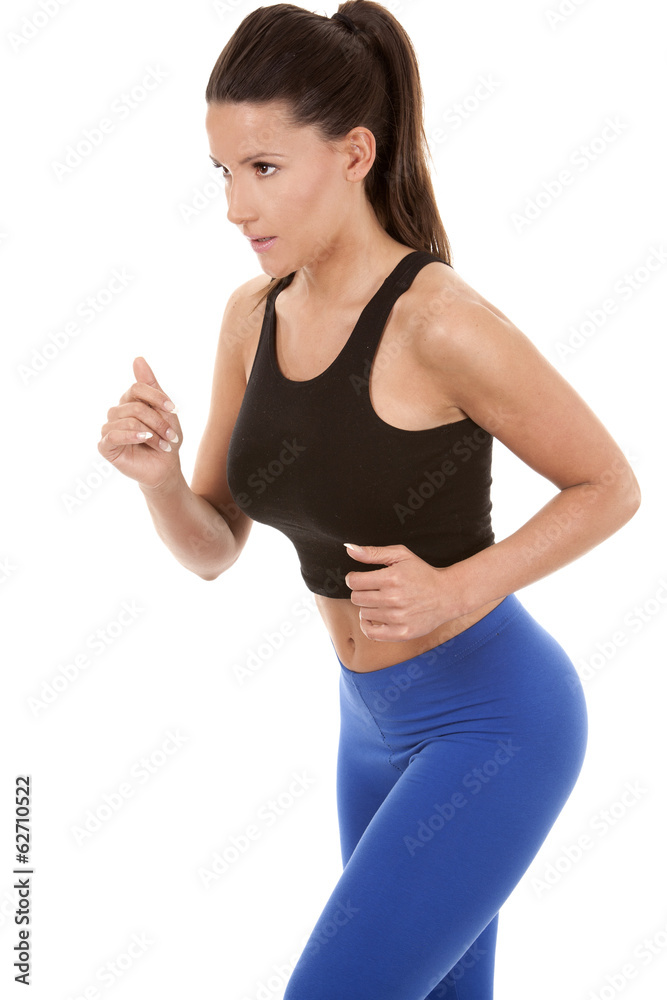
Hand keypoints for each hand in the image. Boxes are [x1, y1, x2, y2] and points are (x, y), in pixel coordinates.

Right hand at [97, 357, 182, 489]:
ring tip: (164, 444)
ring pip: (128, 421)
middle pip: (135, 406)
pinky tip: (144, 439)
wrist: (165, 468)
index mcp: (129, 402)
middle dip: (158, 421)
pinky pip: (112, 435)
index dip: (157, 397)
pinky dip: (131, 436)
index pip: (137, 387)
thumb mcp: (165, 412)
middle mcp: (116, 413)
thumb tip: (138, 359)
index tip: (174, 409)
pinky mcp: (105, 446)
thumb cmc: (165, 439)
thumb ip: (151, 386)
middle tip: (172, 436)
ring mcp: (109, 429)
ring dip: (151, 433)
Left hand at [344, 543, 461, 641]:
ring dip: (368, 607)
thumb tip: (349, 549)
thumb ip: (373, 552)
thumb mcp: (400, 555)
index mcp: (391, 578)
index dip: (353, 578)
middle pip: (356, 598)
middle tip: (374, 589)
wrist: (447, 595)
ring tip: (382, 601)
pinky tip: (374, 617)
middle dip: (362, 592)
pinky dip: (368, 625)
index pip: (354, 582)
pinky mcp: (402, 633)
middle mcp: (393, 599)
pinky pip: (371, 633)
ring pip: (363, 614)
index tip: (360, 578)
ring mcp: (397, 618)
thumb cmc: (422, 573)